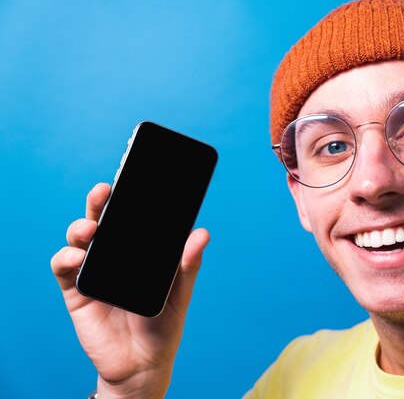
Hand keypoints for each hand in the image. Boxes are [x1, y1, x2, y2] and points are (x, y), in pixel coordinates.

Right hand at [51, 183, 209, 398]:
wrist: (143, 363)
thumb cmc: (164, 324)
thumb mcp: (180, 292)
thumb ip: (188, 264)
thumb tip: (202, 232)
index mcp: (138, 252)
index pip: (130, 219)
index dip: (128, 198)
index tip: (131, 178)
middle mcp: (113, 255)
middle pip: (102, 221)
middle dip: (99, 202)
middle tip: (105, 190)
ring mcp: (93, 271)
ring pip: (79, 239)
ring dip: (81, 227)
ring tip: (91, 228)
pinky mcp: (76, 291)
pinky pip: (63, 268)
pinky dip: (66, 258)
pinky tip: (78, 258)